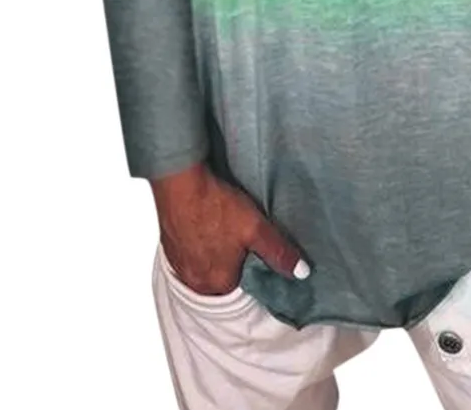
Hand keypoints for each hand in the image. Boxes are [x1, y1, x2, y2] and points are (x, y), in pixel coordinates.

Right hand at [150, 163, 310, 295]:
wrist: (179, 183)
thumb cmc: (215, 206)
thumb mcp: (256, 228)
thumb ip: (278, 252)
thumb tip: (301, 272)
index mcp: (219, 283)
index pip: (244, 286)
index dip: (253, 266)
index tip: (255, 249)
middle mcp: (196, 281)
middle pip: (223, 277)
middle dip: (233, 261)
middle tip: (240, 236)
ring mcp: (179, 266)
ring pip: (205, 266)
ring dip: (214, 253)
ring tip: (223, 228)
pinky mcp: (169, 249)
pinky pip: (189, 254)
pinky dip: (198, 243)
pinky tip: (206, 224)